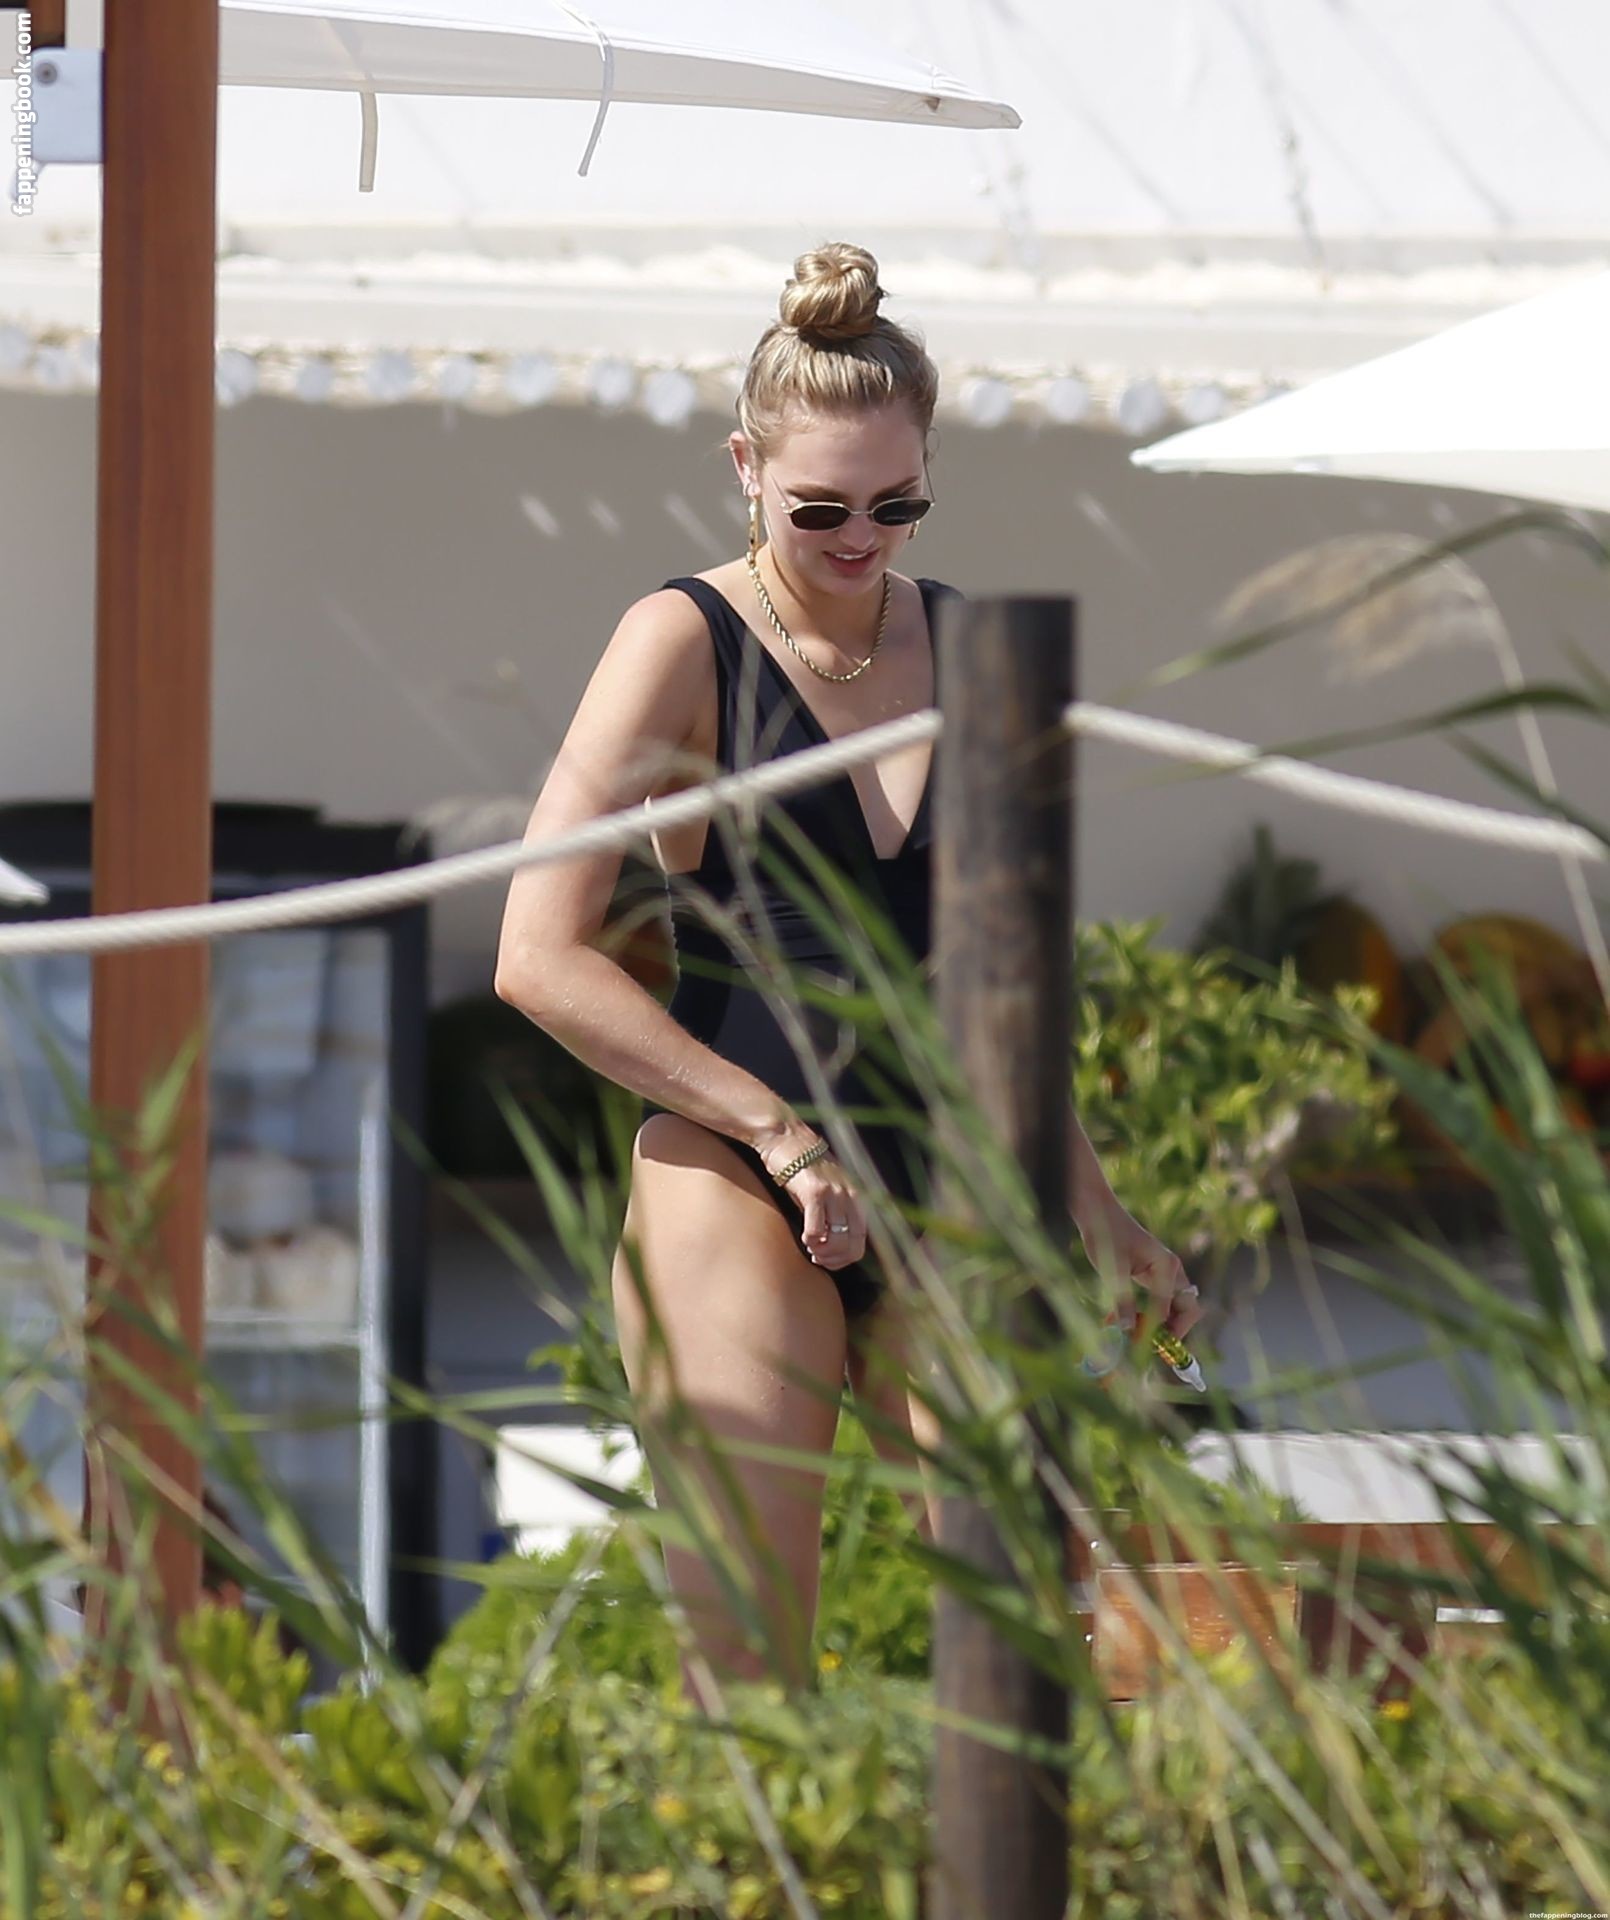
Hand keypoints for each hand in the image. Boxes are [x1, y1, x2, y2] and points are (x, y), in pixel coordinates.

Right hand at [756, 1128, 867, 1271]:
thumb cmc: (803, 1167)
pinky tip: (804, 1237)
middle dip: (835, 1260)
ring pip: (837, 1241)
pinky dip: (811, 1240)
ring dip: (823, 1252)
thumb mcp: (827, 1191)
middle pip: (852, 1245)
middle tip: (818, 1258)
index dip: (845, 1258)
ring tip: (811, 1248)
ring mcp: (835, 1192)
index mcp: (857, 1196)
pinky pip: (817, 1230)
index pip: (861, 1240)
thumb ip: (834, 1215)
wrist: (785, 1137)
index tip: (828, 1260)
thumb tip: (833, 1246)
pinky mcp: (815, 1191)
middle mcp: (851, 1194)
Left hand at [1078, 1201, 1201, 1341]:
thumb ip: (1122, 1300)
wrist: (1098, 1212)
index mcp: (1167, 1266)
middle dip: (1169, 1331)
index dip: (1156, 1331)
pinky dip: (1145, 1315)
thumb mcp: (1112, 1270)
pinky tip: (1122, 1321)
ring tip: (1130, 1334)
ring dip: (1155, 1324)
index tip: (1138, 1346)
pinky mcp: (1153, 1276)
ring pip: (1172, 1308)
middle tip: (1146, 1345)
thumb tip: (1127, 1330)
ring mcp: (1164, 1273)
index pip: (1171, 1309)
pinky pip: (1158, 1302)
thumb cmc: (1106, 1234)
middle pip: (1185, 1310)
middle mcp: (1172, 1270)